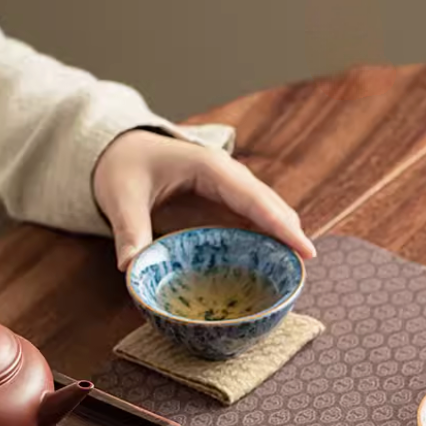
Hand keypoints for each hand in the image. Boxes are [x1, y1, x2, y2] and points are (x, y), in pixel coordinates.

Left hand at [92, 130, 315, 270]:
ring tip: (295, 275)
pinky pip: (253, 225)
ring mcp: (230, 191)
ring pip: (268, 215)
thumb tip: (130, 268)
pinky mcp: (224, 206)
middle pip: (271, 206)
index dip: (281, 225)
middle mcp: (228, 177)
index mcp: (209, 168)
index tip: (305, 250)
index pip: (254, 198)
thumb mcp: (120, 197)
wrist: (121, 150)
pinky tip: (272, 268)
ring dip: (282, 241)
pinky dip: (266, 244)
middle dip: (290, 236)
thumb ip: (129, 231)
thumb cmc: (124, 167)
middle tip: (305, 271)